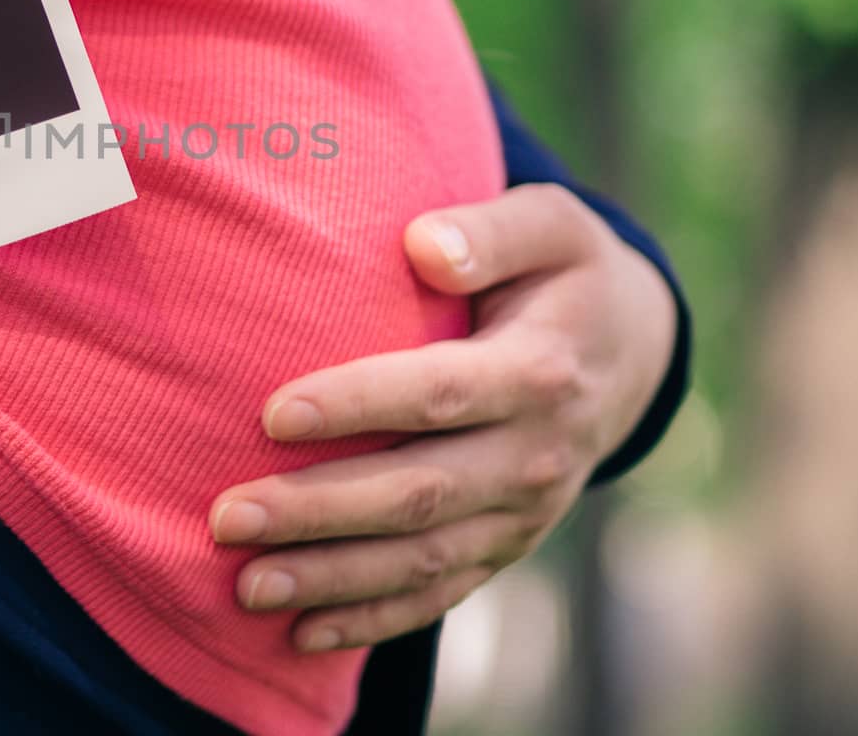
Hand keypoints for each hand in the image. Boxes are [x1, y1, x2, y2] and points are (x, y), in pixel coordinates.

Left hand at [207, 183, 676, 652]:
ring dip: (331, 579)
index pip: (437, 393)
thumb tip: (425, 245)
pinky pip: (441, 594)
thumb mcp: (551, 225)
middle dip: (318, 511)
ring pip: (422, 559)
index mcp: (539, 370)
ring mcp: (524, 512)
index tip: (271, 414)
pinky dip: (373, 619)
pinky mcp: (507, 546)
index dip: (356, 405)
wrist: (630, 350)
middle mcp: (536, 454)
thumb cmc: (561, 271)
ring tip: (245, 585)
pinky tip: (302, 633)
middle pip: (418, 492)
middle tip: (226, 516)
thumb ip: (491, 231)